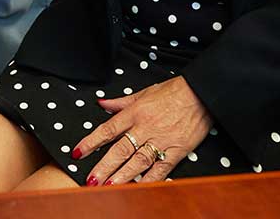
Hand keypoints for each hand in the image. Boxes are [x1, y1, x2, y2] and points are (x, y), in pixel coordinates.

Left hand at [73, 76, 211, 185]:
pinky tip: (138, 187)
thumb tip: (101, 104)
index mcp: (135, 112)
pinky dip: (149, 179)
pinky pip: (161, 168)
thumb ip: (121, 102)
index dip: (91, 142)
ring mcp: (161, 140)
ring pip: (138, 161)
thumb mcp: (144, 92)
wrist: (201, 93)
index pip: (107, 129)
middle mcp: (146, 127)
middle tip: (91, 180)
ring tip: (108, 186)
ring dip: (122, 175)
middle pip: (120, 149)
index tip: (77, 152)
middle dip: (103, 166)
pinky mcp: (177, 150)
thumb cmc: (173, 91)